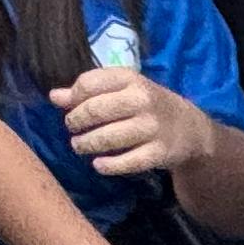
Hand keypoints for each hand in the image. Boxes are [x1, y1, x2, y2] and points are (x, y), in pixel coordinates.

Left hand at [53, 68, 218, 182]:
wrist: (188, 128)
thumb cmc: (145, 104)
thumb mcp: (121, 89)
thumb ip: (89, 91)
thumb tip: (54, 97)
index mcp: (130, 78)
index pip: (90, 83)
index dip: (73, 97)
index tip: (69, 107)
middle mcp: (142, 100)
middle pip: (96, 111)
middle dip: (76, 121)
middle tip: (72, 128)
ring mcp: (151, 127)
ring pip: (108, 138)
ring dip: (87, 144)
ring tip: (79, 146)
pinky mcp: (158, 153)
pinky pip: (127, 162)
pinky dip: (109, 166)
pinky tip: (98, 164)